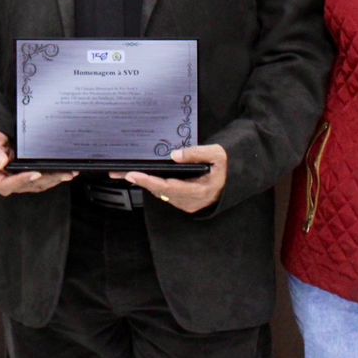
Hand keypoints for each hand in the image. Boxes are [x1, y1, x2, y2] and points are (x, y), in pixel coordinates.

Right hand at [0, 128, 75, 196]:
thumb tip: (1, 162)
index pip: (6, 184)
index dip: (21, 180)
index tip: (35, 173)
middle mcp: (5, 180)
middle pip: (26, 186)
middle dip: (45, 180)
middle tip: (61, 174)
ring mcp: (16, 179)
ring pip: (36, 184)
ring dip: (52, 180)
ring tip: (67, 173)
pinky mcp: (25, 175)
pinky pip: (40, 179)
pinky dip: (52, 176)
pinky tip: (64, 172)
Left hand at [112, 144, 228, 212]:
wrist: (237, 180)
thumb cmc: (228, 167)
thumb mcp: (218, 154)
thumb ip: (197, 153)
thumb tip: (175, 154)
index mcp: (199, 191)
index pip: (168, 187)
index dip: (148, 181)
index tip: (132, 175)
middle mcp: (192, 201)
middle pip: (160, 192)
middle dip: (140, 182)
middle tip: (120, 173)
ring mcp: (189, 204)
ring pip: (162, 195)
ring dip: (145, 184)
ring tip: (127, 174)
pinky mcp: (187, 202)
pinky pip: (167, 195)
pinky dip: (155, 186)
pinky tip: (145, 178)